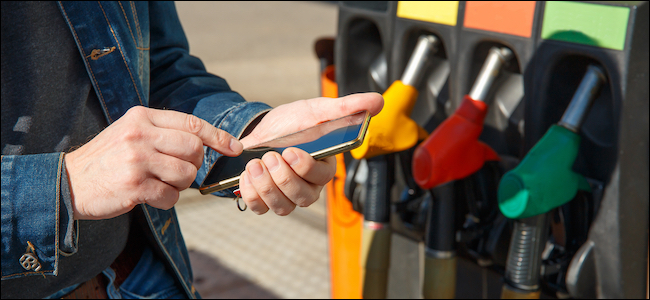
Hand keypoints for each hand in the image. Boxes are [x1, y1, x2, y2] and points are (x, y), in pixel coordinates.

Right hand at [64, 106, 242, 219]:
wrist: (68, 183)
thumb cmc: (108, 159)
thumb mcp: (131, 132)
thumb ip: (163, 132)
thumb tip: (205, 142)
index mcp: (141, 117)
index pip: (192, 123)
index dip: (218, 137)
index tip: (235, 148)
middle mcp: (140, 134)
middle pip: (194, 150)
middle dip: (193, 165)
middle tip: (175, 172)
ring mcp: (137, 160)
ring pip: (186, 175)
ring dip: (179, 185)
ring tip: (158, 184)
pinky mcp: (134, 186)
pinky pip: (171, 196)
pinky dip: (166, 201)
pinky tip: (149, 197)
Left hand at [238, 92, 382, 214]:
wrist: (263, 128)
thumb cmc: (294, 123)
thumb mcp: (318, 110)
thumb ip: (347, 107)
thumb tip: (377, 101)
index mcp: (324, 166)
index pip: (323, 177)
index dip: (306, 168)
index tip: (291, 151)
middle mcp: (308, 186)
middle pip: (302, 197)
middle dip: (283, 178)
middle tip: (270, 155)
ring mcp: (287, 196)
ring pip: (282, 207)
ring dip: (266, 187)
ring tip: (255, 164)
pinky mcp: (265, 200)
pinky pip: (259, 208)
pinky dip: (251, 194)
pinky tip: (247, 174)